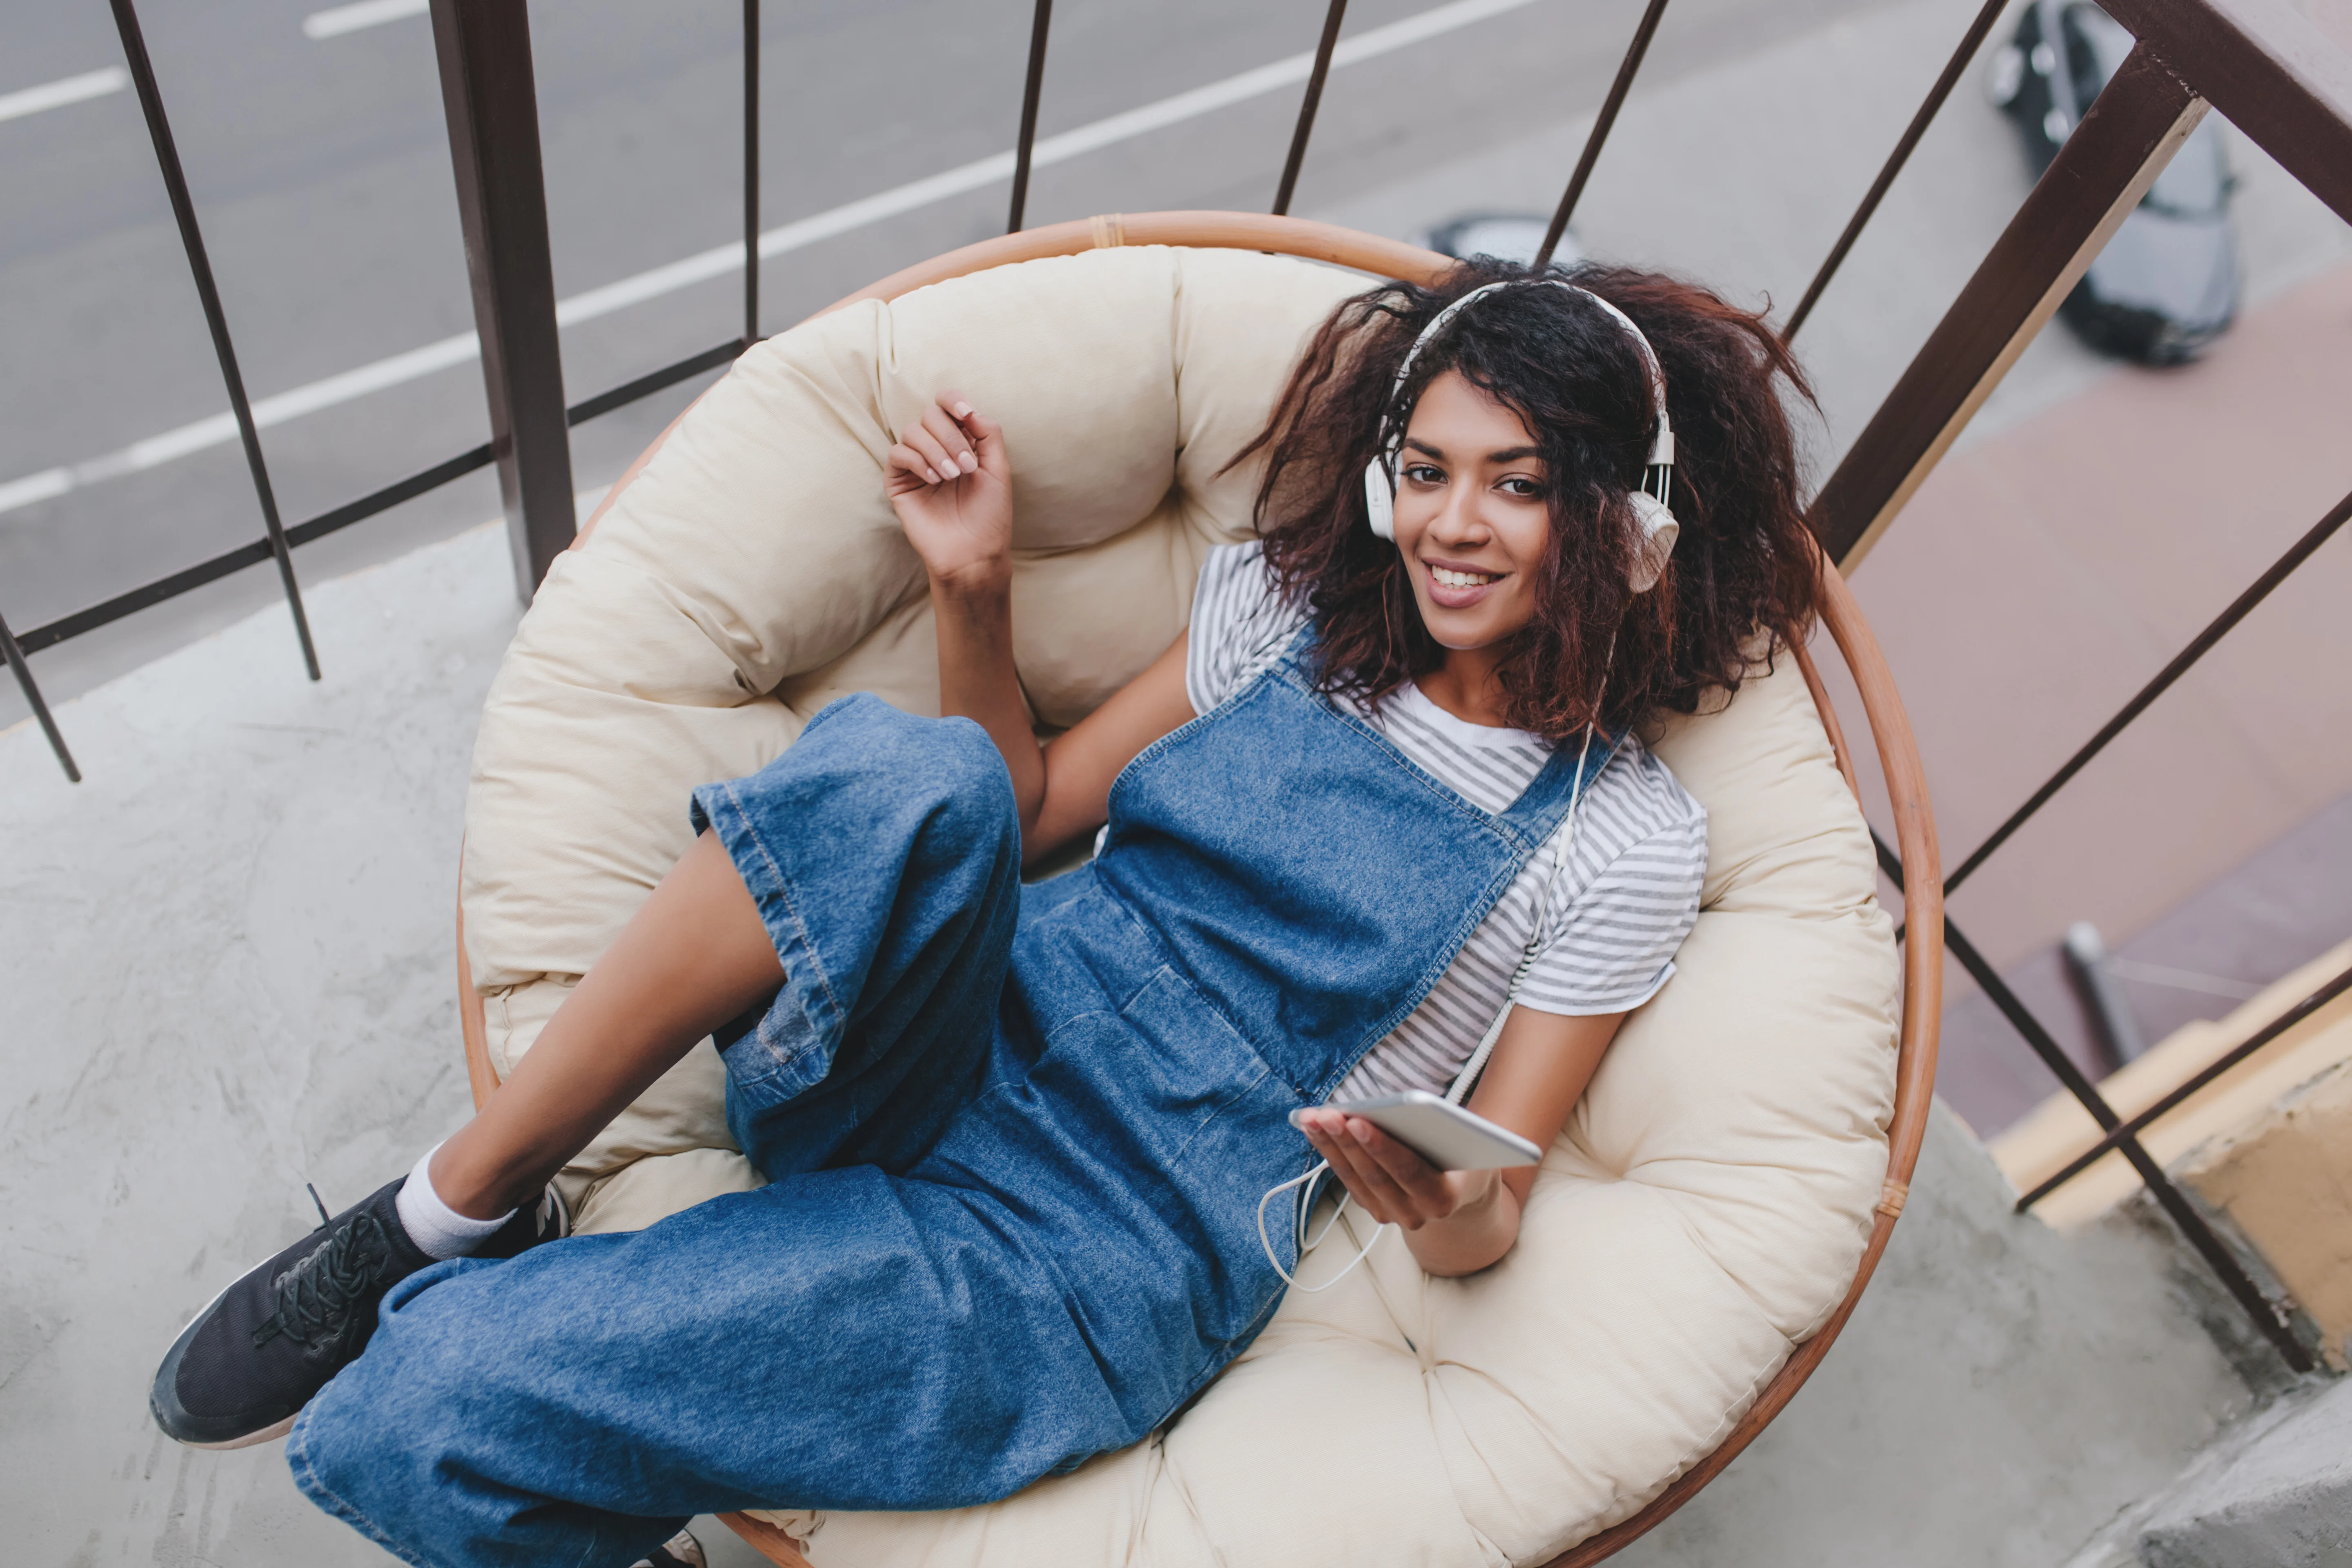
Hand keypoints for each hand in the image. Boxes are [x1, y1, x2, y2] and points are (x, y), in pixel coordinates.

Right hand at [885, 392, 1010, 590]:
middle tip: (967, 467)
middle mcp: (935, 448)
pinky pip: (897, 453)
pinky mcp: (898, 481)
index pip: (946, 404)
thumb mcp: (998, 469)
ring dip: (936, 450)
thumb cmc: (989, 515)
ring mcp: (915, 464)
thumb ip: (988, 433)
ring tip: (953, 477)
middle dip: (950, 436)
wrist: (973, 552)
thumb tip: (968, 410)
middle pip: (930, 414)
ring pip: (912, 431)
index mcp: (960, 441)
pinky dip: (917, 461)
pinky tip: (934, 481)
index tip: (967, 414)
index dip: (953, 400)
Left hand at [1295, 1109, 1494, 1231]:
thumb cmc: (1462, 1158)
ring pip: (1354, 1178)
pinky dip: (1329, 1151)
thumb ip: (1446, 1131)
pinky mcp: (1372, 1207)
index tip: (1358, 1122)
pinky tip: (1314, 1129)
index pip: (1408, 1171)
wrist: (1458, 1191)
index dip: (1382, 1147)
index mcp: (1443, 1199)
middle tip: (1326, 1114)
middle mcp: (1415, 1214)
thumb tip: (1411, 1106)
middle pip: (1374, 1175)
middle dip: (1347, 1141)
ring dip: (1330, 1145)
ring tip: (1311, 1118)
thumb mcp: (1465, 1143)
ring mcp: (1390, 1214)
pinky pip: (1346, 1178)